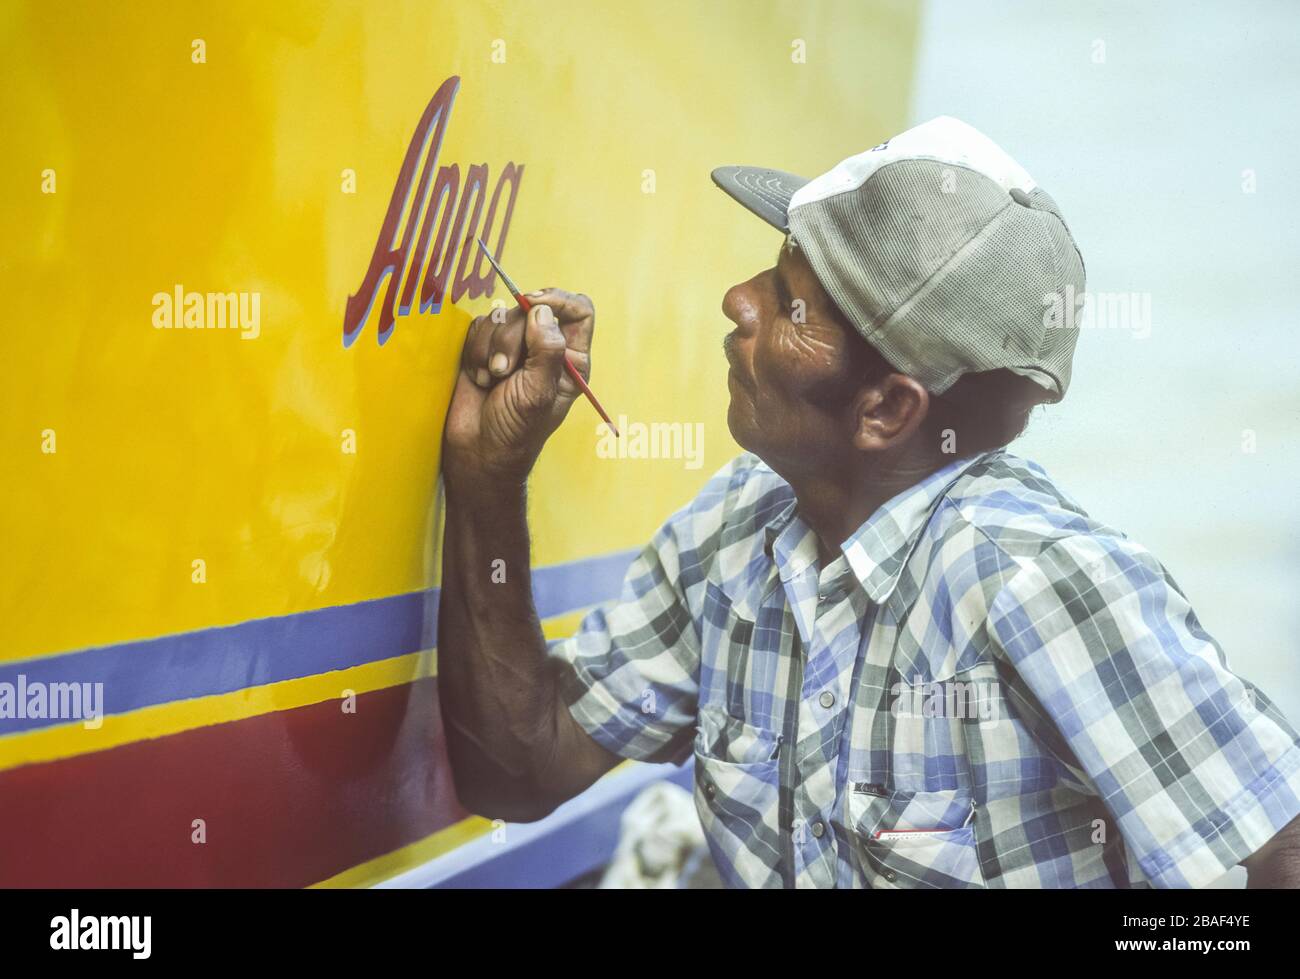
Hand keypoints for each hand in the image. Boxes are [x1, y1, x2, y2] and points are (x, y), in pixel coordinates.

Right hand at [443, 288, 595, 490]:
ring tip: (490, 380)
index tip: (532, 305)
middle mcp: (545, 347)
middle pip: (532, 308)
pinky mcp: (486, 348)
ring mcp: (515, 346)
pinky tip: (478, 376)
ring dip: (490, 347)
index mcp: (570, 358)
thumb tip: (542, 311)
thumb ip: (546, 350)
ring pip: (502, 316)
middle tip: (503, 371)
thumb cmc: (516, 431)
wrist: (478, 451)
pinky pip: (479, 327)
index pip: (578, 309)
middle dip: (512, 337)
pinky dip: (475, 350)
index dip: (557, 300)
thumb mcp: (538, 394)